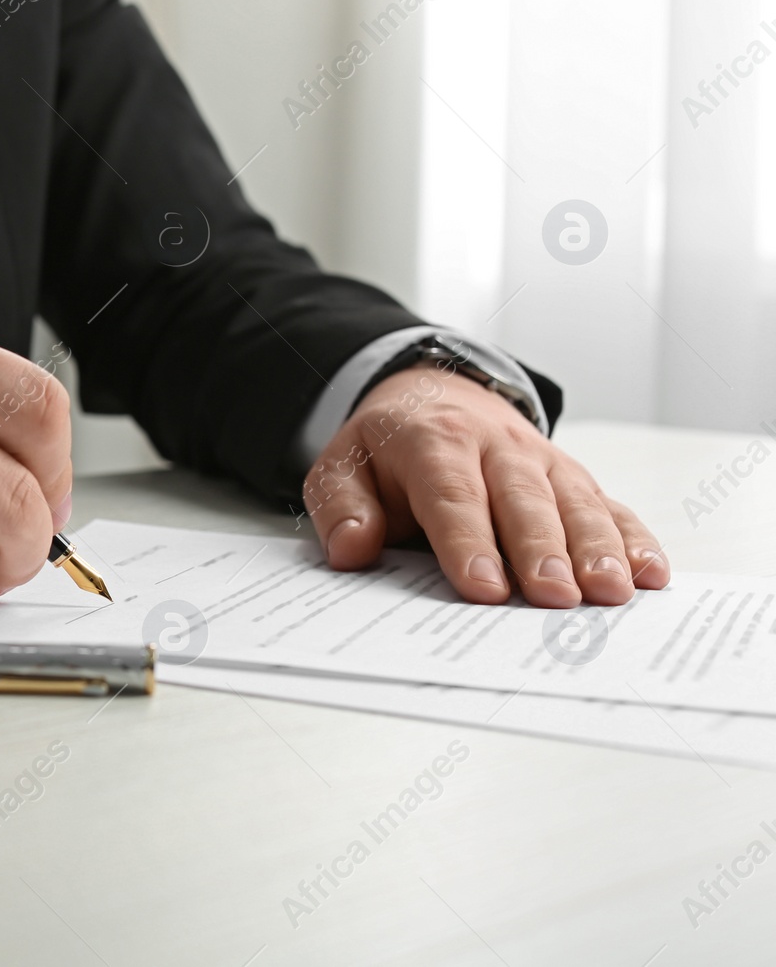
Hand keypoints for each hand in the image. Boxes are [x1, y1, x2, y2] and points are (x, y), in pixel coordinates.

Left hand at [302, 364, 669, 606]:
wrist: (434, 395)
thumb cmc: (388, 450)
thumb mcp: (341, 467)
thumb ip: (340, 507)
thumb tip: (351, 549)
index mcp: (434, 443)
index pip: (452, 497)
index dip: (468, 543)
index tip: (484, 588)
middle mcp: (496, 448)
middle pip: (522, 502)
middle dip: (541, 551)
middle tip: (555, 598)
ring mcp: (541, 461)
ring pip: (574, 503)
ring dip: (597, 548)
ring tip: (612, 592)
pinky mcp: (572, 478)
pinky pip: (608, 506)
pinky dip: (634, 538)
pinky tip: (652, 573)